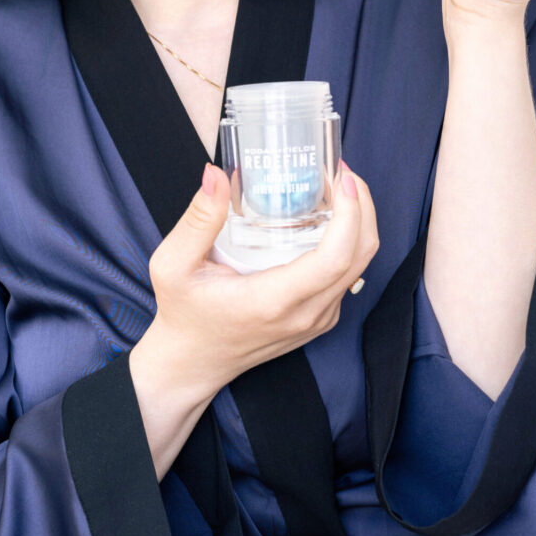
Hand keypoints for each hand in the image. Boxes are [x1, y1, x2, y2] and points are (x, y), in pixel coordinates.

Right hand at [144, 161, 378, 398]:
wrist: (190, 363)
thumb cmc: (182, 314)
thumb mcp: (173, 264)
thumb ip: (198, 219)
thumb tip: (215, 175)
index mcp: (273, 300)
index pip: (335, 258)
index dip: (350, 213)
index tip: (342, 178)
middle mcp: (305, 314)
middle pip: (360, 255)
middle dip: (361, 205)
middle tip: (340, 172)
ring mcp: (317, 319)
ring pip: (359, 266)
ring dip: (358, 222)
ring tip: (334, 188)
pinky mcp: (318, 319)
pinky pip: (347, 276)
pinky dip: (348, 241)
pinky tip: (326, 218)